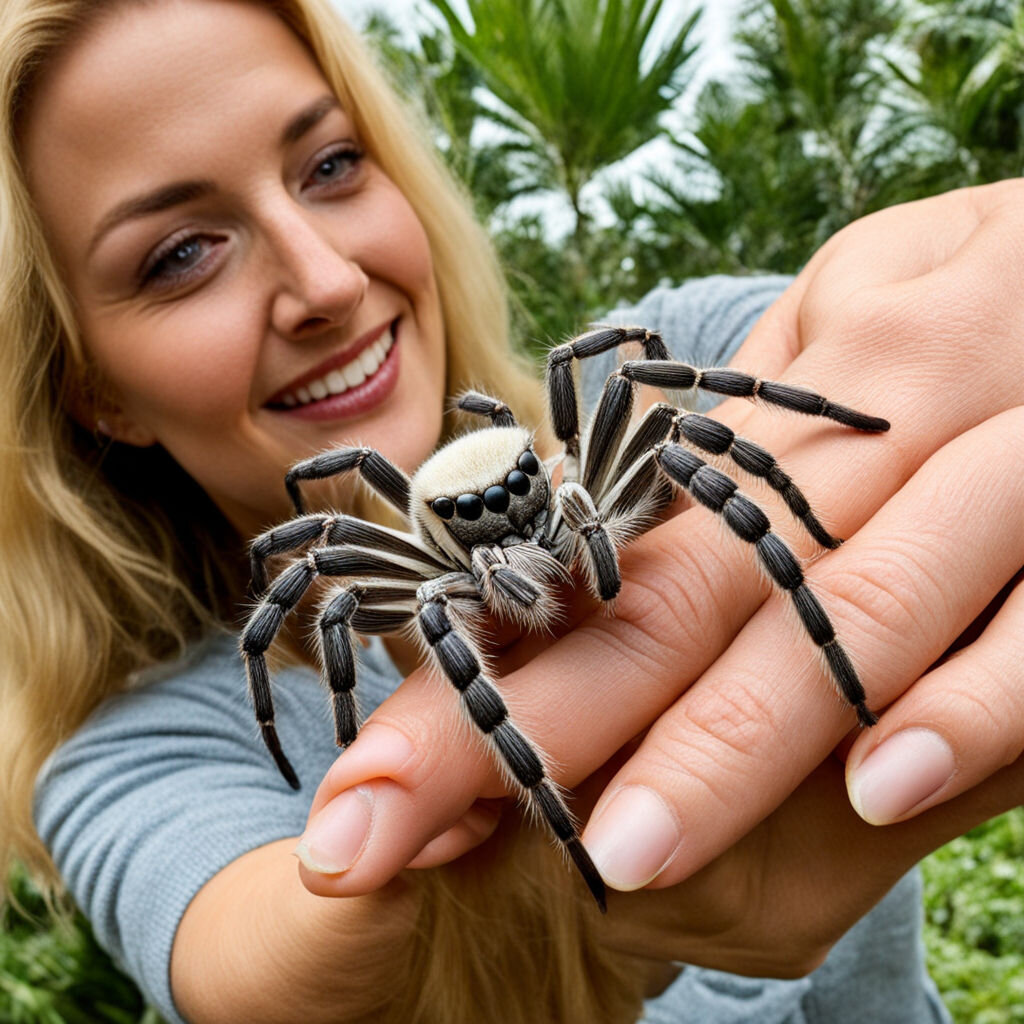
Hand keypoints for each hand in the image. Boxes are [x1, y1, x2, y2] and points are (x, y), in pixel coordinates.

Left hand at [294, 181, 1023, 956]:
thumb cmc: (955, 327)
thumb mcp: (819, 366)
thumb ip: (724, 470)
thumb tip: (582, 538)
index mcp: (776, 424)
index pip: (612, 557)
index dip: (491, 661)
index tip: (372, 769)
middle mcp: (861, 449)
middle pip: (680, 594)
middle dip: (533, 722)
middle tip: (383, 827)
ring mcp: (990, 481)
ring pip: (843, 612)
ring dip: (730, 741)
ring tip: (618, 854)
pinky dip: (966, 704)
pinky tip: (878, 788)